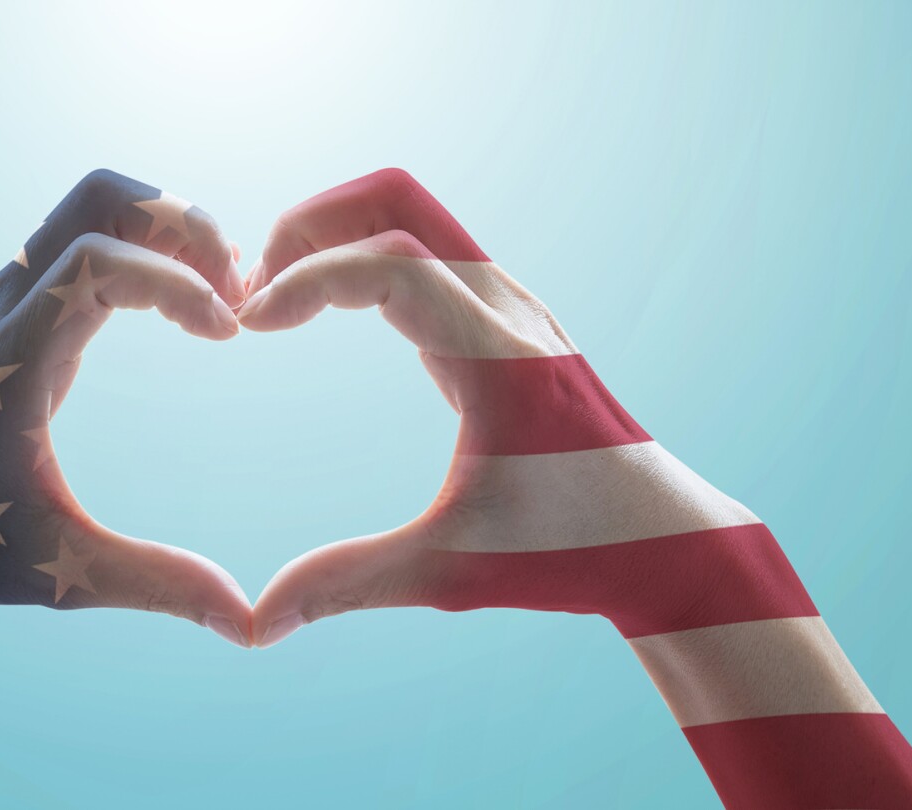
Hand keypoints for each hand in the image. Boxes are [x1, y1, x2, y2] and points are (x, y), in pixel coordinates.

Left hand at [0, 168, 252, 644]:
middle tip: (237, 290)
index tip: (228, 335)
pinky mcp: (16, 306)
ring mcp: (5, 298)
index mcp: (10, 359)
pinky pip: (87, 238)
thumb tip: (245, 621)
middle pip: (99, 197)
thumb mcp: (62, 571)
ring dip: (168, 230)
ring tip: (223, 296)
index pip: (100, 262)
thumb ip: (154, 584)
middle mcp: (3, 308)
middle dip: (183, 224)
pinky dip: (146, 249)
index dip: (178, 283)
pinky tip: (186, 307)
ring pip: (93, 206)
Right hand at [238, 168, 770, 645]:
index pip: (390, 264)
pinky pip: (422, 251)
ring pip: (411, 214)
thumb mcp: (451, 573)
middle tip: (253, 288)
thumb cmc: (570, 551)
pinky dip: (361, 257)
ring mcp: (509, 306)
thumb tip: (256, 623)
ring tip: (275, 299)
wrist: (662, 538)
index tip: (249, 326)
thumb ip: (349, 585)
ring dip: (334, 235)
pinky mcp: (501, 319)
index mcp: (499, 357)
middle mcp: (508, 310)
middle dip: (309, 224)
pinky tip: (322, 312)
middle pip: (396, 198)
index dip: (307, 280)